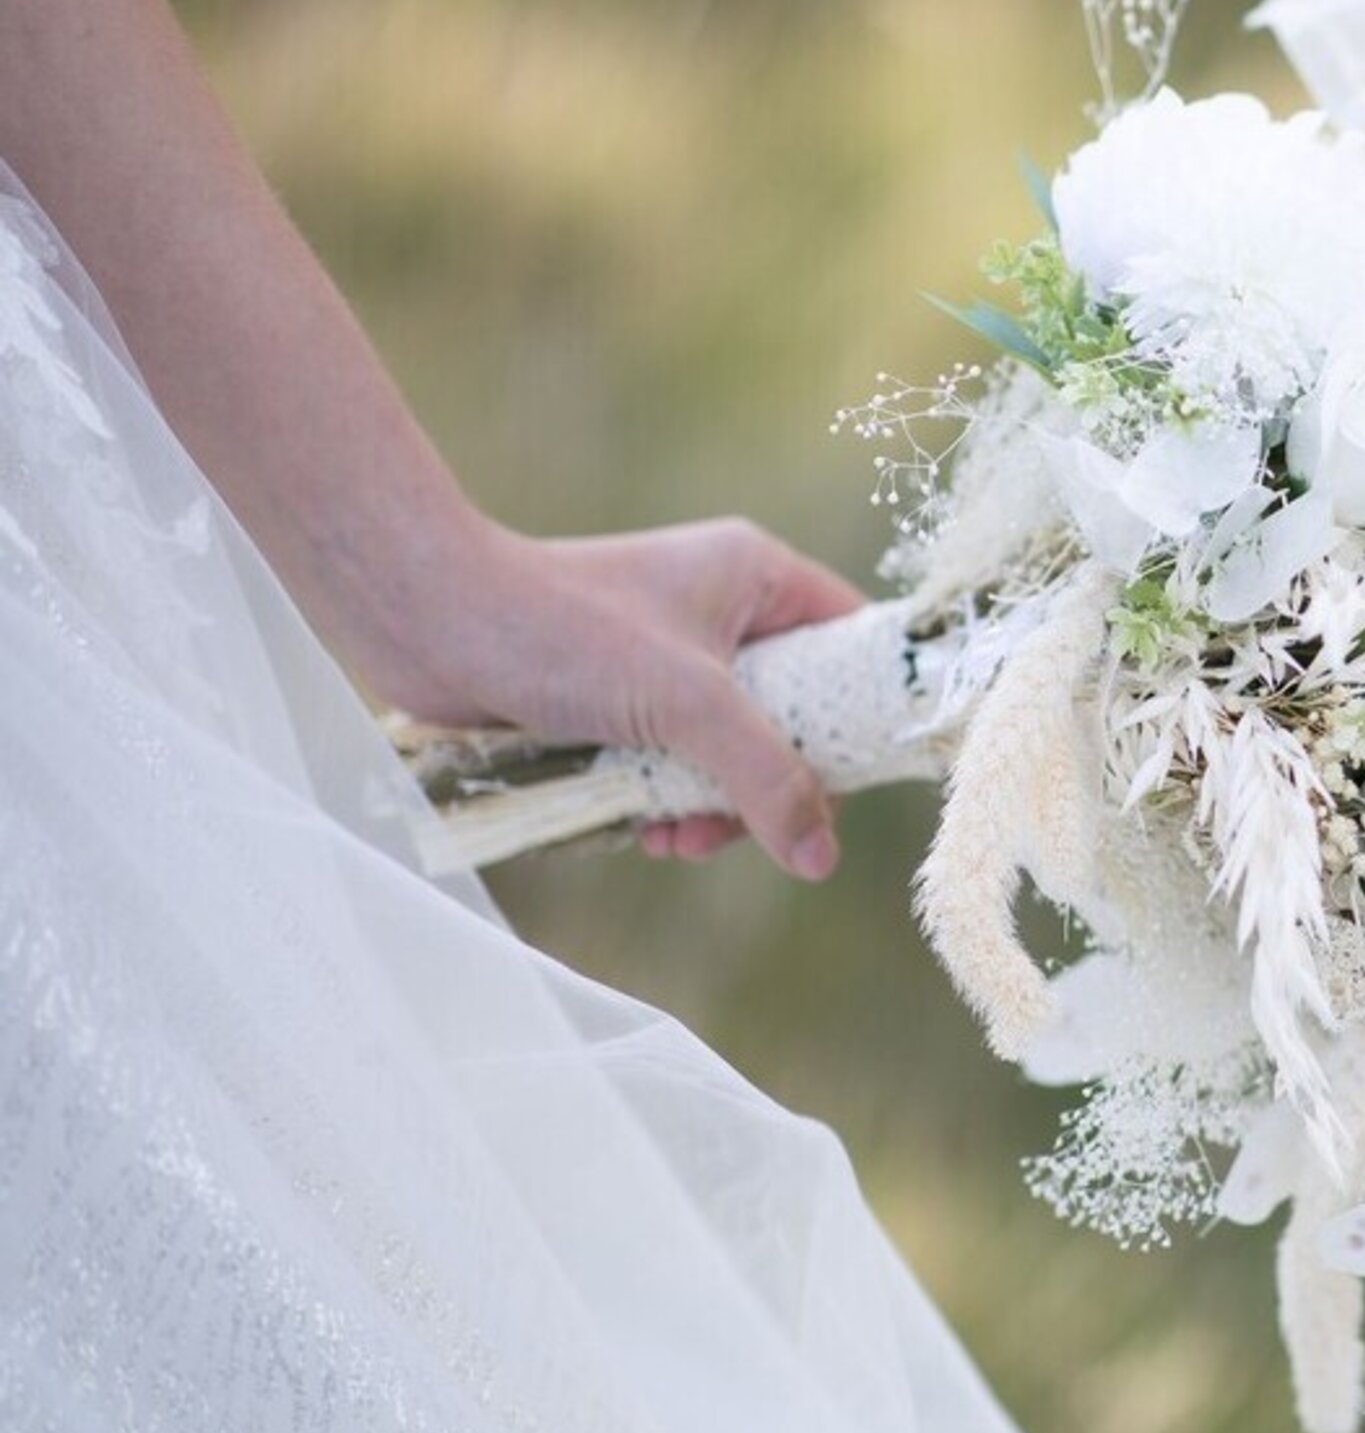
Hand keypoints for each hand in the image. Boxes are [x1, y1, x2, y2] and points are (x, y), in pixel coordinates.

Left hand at [384, 517, 865, 878]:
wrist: (426, 620)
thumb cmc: (561, 630)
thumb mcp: (687, 704)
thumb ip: (765, 778)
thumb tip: (820, 856)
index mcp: (756, 576)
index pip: (853, 637)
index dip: (871, 706)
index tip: (868, 773)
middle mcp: (721, 611)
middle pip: (797, 713)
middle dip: (775, 781)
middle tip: (759, 824)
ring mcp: (669, 657)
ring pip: (732, 750)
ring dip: (717, 806)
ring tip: (683, 838)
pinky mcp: (620, 700)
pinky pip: (676, 763)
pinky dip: (669, 803)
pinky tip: (646, 832)